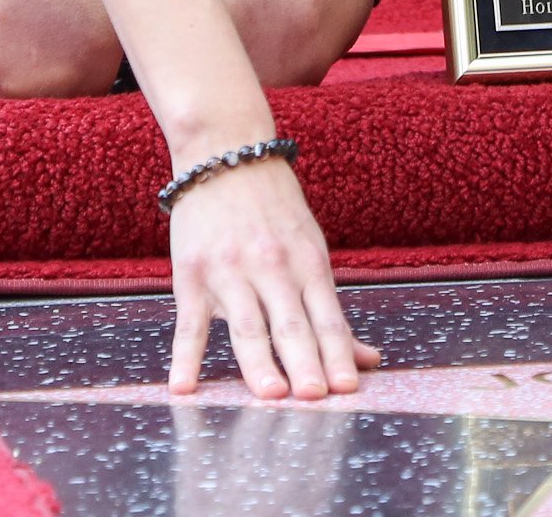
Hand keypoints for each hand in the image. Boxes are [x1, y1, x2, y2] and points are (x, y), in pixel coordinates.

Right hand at [167, 153, 382, 397]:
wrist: (225, 154)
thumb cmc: (276, 211)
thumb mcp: (311, 251)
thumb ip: (331, 310)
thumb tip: (367, 360)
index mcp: (308, 263)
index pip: (327, 317)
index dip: (338, 353)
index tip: (348, 387)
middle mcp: (272, 268)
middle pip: (291, 324)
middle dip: (305, 362)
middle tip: (316, 397)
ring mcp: (231, 272)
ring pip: (247, 326)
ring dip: (258, 363)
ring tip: (271, 396)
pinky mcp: (192, 276)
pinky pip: (189, 323)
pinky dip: (186, 357)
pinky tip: (184, 387)